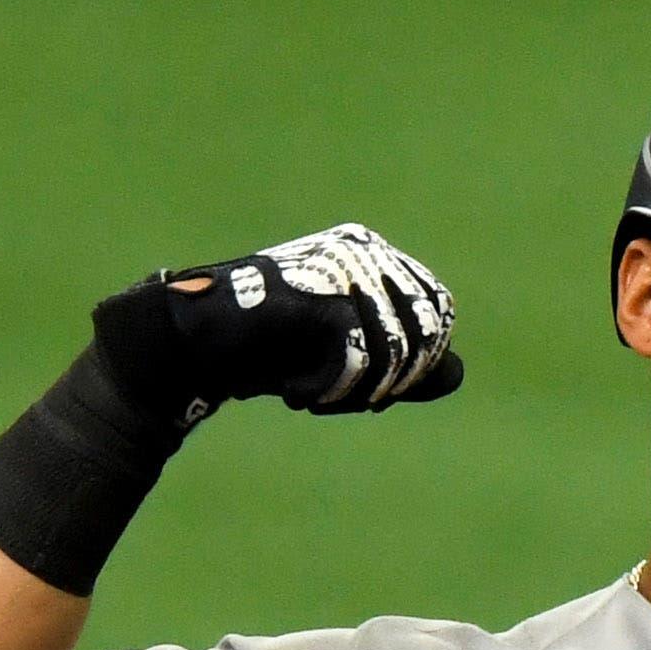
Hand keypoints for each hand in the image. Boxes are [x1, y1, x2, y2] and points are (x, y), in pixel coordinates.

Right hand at [92, 222, 464, 424]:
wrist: (192, 344)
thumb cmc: (268, 349)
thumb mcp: (348, 359)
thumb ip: (403, 365)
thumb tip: (458, 373)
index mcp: (376, 254)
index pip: (437, 314)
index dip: (417, 364)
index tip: (372, 390)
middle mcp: (363, 249)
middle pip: (425, 335)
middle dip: (390, 383)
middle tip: (342, 400)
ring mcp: (342, 264)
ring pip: (394, 351)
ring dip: (355, 393)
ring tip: (314, 399)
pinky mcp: (317, 288)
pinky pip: (357, 356)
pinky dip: (328, 391)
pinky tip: (295, 395)